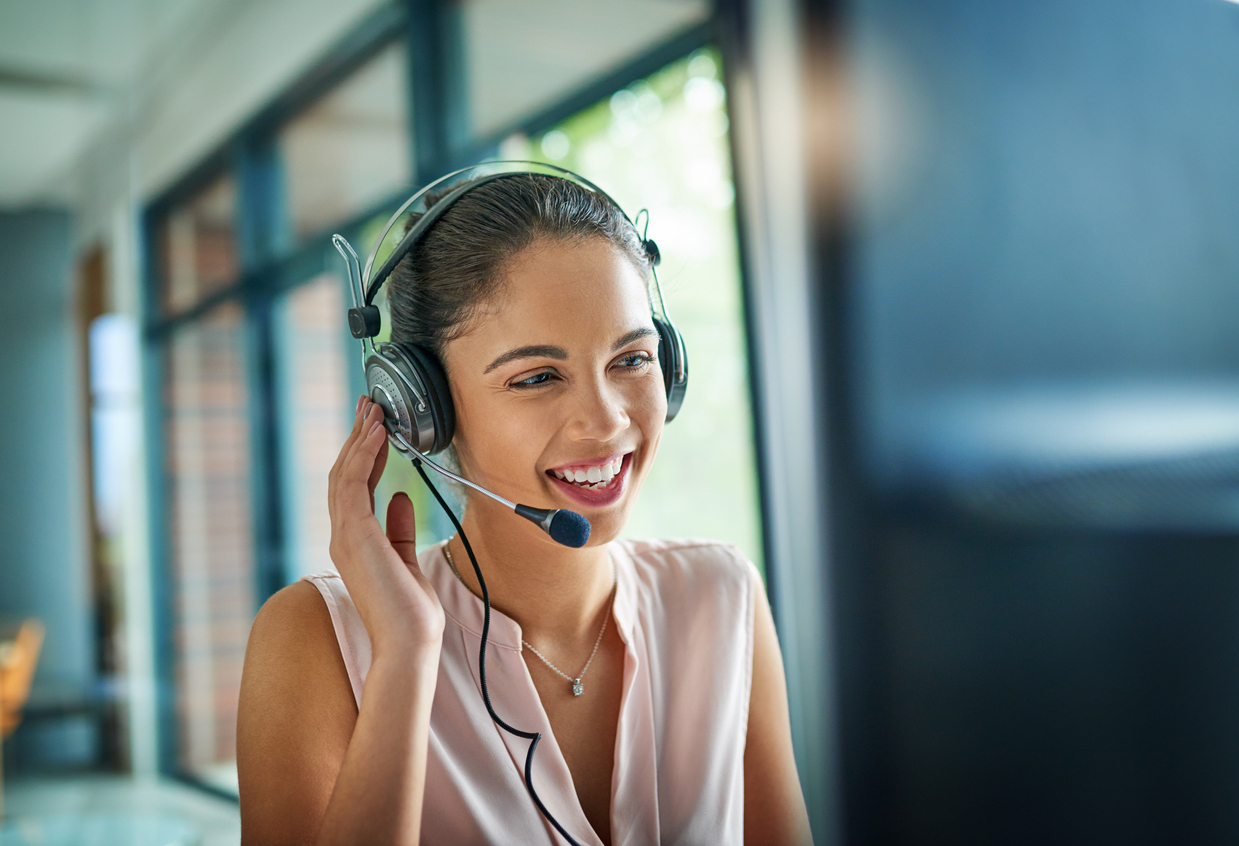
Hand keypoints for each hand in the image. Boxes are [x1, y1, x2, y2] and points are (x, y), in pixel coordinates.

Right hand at [327, 397, 444, 658]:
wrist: (410, 641)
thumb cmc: (411, 611)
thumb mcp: (407, 559)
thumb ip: (399, 528)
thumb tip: (400, 497)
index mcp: (355, 541)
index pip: (355, 486)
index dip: (363, 453)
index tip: (374, 426)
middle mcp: (344, 535)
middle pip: (344, 473)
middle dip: (357, 436)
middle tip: (369, 404)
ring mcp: (345, 535)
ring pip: (344, 473)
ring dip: (359, 438)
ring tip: (373, 409)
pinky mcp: (354, 535)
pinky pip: (354, 484)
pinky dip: (365, 455)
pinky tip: (378, 434)